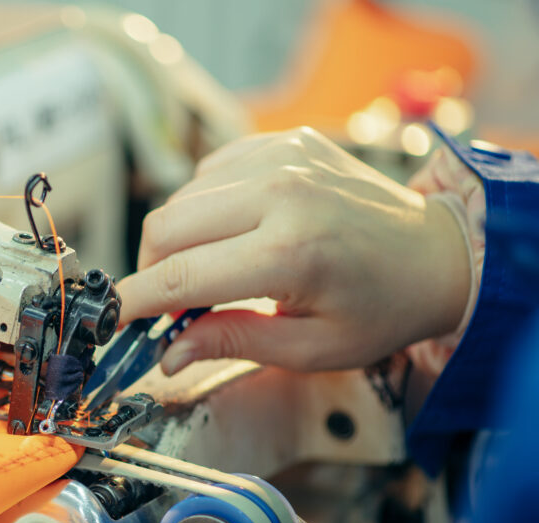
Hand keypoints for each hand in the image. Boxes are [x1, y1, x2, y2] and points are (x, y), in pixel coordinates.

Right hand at [117, 127, 470, 373]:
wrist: (437, 252)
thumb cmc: (380, 308)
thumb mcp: (311, 347)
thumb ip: (232, 343)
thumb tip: (167, 355)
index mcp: (290, 253)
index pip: (181, 276)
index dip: (135, 300)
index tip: (111, 316)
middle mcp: (282, 194)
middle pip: (167, 226)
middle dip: (153, 268)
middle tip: (172, 301)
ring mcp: (284, 158)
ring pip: (183, 196)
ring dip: (180, 238)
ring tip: (212, 268)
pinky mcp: (285, 141)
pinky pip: (211, 171)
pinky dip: (206, 205)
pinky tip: (233, 230)